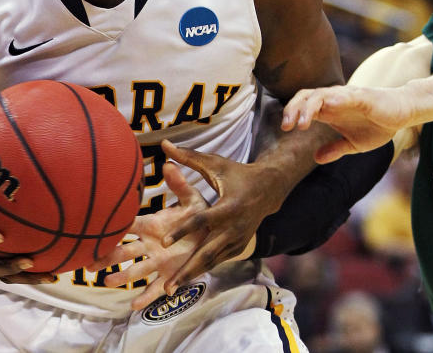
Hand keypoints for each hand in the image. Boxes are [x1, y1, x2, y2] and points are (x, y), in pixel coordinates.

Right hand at [86, 160, 208, 310]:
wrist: (215, 233)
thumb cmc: (199, 214)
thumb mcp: (191, 198)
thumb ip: (179, 185)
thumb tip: (169, 164)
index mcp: (151, 225)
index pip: (128, 226)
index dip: (112, 228)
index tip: (94, 229)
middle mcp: (149, 245)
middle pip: (124, 251)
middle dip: (106, 256)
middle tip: (89, 263)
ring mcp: (157, 262)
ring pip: (135, 270)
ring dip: (122, 276)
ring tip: (108, 282)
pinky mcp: (169, 276)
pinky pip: (155, 288)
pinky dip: (146, 297)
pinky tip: (134, 306)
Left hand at [156, 140, 266, 291]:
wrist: (269, 189)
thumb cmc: (237, 174)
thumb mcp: (214, 164)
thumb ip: (188, 158)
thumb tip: (164, 144)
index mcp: (227, 207)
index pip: (201, 221)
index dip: (182, 231)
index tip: (163, 241)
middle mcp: (234, 228)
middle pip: (206, 253)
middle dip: (187, 270)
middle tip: (167, 284)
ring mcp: (239, 240)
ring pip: (212, 262)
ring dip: (192, 275)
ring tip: (171, 289)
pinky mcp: (240, 247)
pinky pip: (219, 261)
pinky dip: (203, 271)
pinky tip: (186, 281)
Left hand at [281, 85, 407, 161]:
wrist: (403, 114)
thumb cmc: (378, 124)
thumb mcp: (354, 144)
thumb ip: (335, 149)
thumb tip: (316, 158)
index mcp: (329, 110)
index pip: (303, 106)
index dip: (291, 114)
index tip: (284, 129)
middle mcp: (334, 100)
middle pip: (305, 96)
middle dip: (293, 109)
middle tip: (286, 126)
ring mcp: (348, 96)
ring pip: (321, 94)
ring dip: (309, 108)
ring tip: (302, 124)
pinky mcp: (364, 97)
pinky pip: (348, 95)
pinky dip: (337, 99)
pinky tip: (329, 104)